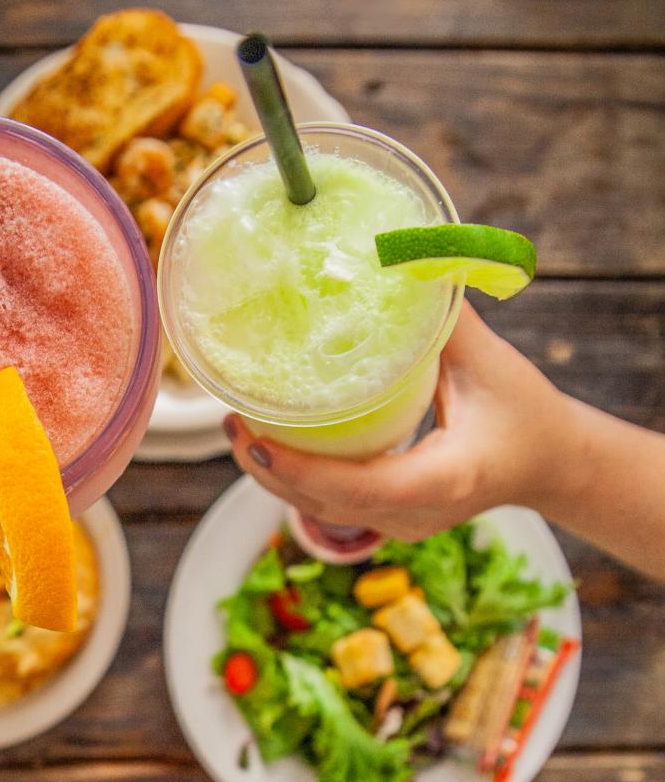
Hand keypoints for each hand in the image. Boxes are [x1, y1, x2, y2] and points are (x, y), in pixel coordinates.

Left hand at [223, 303, 573, 540]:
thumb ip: (441, 314)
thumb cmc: (524, 411)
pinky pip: (330, 506)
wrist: (549, 466)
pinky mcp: (389, 521)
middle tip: (232, 421)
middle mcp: (414, 514)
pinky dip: (297, 479)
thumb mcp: (488, 359)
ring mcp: (400, 525)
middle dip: (268, 470)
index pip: (360, 486)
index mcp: (444, 479)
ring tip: (238, 428)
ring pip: (319, 511)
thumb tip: (398, 256)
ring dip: (274, 477)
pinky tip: (270, 443)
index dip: (302, 470)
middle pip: (323, 504)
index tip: (257, 441)